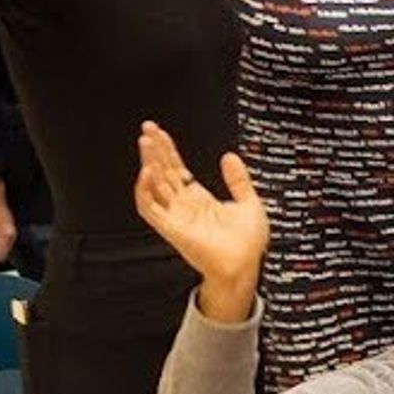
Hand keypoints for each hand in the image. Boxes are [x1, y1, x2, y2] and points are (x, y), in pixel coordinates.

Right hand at [131, 123, 269, 296]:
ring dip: (148, 163)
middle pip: (163, 172)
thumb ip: (238, 179)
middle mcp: (183, 206)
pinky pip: (150, 208)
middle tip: (147, 127)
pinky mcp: (170, 228)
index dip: (168, 150)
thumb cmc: (248, 244)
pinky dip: (144, 190)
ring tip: (146, 141)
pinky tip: (147, 171)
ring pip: (154, 185)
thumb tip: (229, 156)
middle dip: (155, 150)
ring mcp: (175, 216)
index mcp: (199, 200)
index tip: (160, 132)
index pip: (177, 169)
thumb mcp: (248, 202)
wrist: (246, 266)